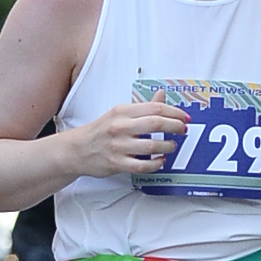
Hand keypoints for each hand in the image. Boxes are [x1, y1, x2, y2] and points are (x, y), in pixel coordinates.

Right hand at [71, 99, 188, 177]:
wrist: (76, 150)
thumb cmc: (100, 131)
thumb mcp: (119, 113)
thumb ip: (143, 107)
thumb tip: (162, 95)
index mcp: (122, 111)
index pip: (155, 108)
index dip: (174, 112)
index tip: (183, 117)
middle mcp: (120, 127)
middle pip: (157, 124)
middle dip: (175, 127)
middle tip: (183, 129)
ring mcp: (118, 146)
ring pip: (152, 146)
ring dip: (168, 146)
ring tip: (172, 145)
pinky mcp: (117, 163)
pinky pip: (143, 165)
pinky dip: (156, 163)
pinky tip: (161, 161)